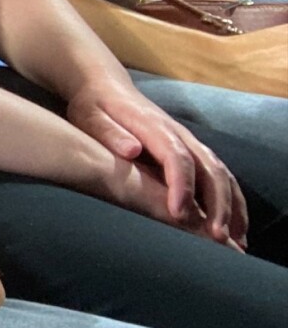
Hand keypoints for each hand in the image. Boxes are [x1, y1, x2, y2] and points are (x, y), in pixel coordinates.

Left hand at [65, 78, 247, 246]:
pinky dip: (232, 200)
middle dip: (217, 203)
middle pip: (209, 168)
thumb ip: (109, 133)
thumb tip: (132, 150)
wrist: (106, 86)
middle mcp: (178, 134)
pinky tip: (235, 226)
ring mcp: (188, 141)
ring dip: (232, 206)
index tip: (179, 213)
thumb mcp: (90, 116)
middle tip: (216, 237)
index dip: (181, 185)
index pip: (176, 157)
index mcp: (152, 127)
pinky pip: (220, 175)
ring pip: (221, 173)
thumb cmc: (94, 106)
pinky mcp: (192, 150)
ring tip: (236, 240)